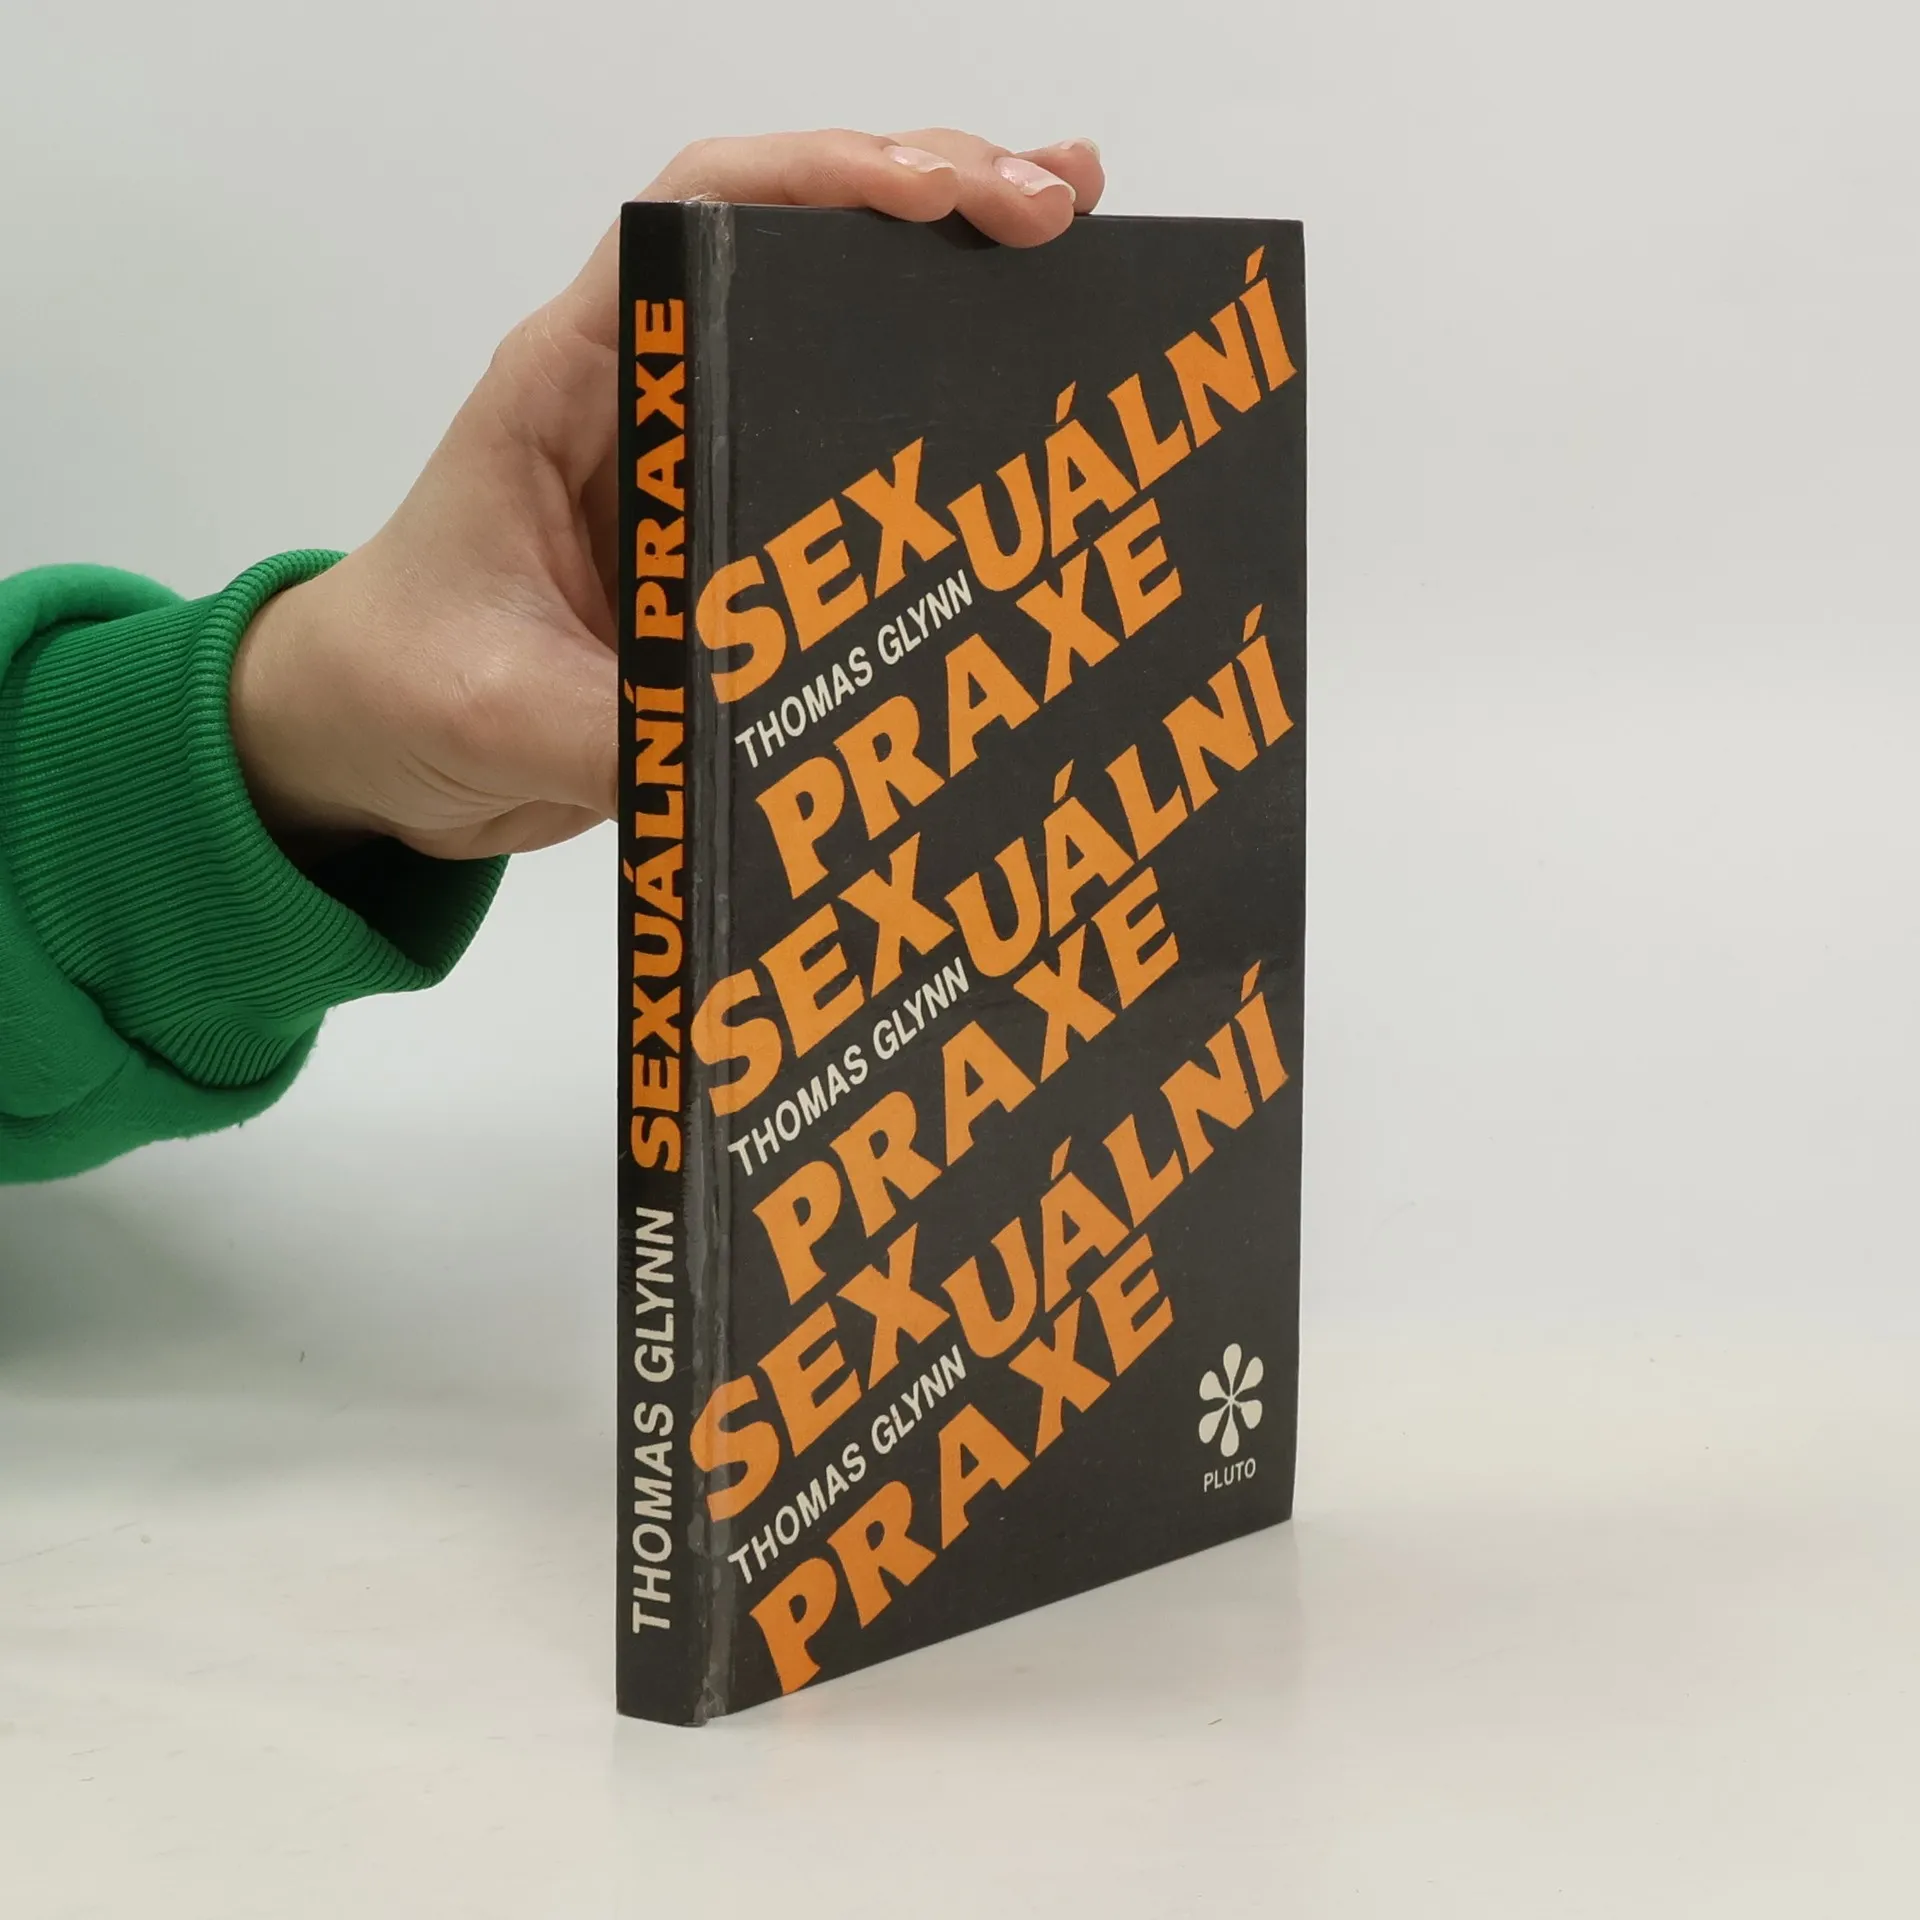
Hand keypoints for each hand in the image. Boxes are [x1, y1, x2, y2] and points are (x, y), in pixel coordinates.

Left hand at [230, 128, 1106, 862]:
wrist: (378, 740)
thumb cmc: (406, 686)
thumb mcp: (505, 713)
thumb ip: (628, 727)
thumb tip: (775, 748)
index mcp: (576, 384)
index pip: (698, 216)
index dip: (825, 180)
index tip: (942, 201)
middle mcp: (649, 391)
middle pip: (794, 235)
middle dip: (933, 196)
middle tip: (1059, 207)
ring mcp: (699, 451)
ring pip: (833, 322)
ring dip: (951, 282)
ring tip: (1077, 256)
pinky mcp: (733, 524)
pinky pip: (845, 444)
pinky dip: (934, 414)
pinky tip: (1020, 419)